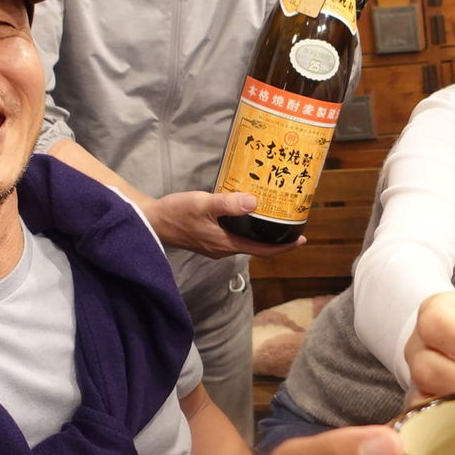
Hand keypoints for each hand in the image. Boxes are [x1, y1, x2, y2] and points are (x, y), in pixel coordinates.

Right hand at [143, 190, 303, 257]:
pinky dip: (246, 228)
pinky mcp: (209, 239)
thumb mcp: (204, 204)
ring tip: (274, 218)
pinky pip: (234, 236)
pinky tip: (247, 214)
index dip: (284, 247)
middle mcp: (223, 249)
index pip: (262, 251)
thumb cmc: (176, 213)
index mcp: (226, 244)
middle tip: (291, 224)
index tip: (302, 239)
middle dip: (275, 239)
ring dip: (260, 233)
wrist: (152, 221)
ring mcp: (216, 245)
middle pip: (257, 248)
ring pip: (245, 242)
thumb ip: (229, 204)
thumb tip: (255, 203)